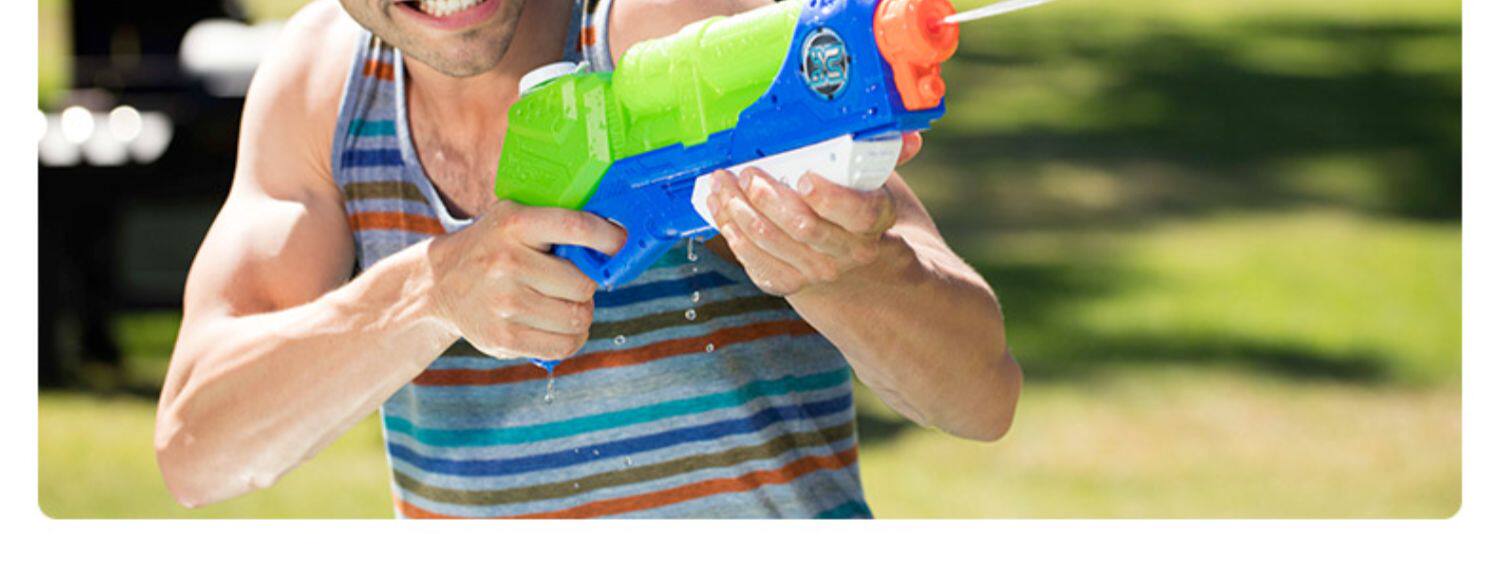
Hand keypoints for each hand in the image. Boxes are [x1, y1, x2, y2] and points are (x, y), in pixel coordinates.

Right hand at [425, 200, 625, 359]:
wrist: (440, 284)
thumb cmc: (493, 247)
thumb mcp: (513, 218)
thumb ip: (556, 222)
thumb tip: (616, 235)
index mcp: (515, 226)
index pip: (575, 227)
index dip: (606, 237)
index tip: (618, 242)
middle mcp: (508, 263)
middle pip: (583, 284)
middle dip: (587, 286)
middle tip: (574, 283)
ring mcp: (504, 304)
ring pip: (577, 318)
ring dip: (581, 314)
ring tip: (566, 305)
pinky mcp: (503, 338)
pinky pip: (563, 346)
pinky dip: (572, 338)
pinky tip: (562, 327)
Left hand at [704, 133, 922, 296]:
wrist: (855, 265)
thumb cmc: (858, 208)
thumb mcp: (876, 182)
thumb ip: (884, 156)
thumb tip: (911, 139)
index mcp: (873, 221)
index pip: (856, 212)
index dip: (829, 196)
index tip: (804, 176)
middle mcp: (847, 252)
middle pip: (803, 228)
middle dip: (768, 198)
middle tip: (747, 173)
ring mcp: (815, 271)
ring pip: (771, 243)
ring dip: (739, 211)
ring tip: (721, 183)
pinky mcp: (786, 282)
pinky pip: (754, 261)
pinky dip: (731, 232)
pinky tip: (720, 208)